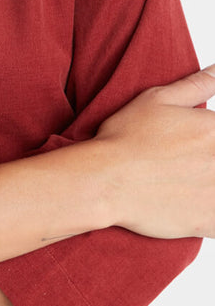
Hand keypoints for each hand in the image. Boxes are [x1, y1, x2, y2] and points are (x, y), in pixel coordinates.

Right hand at [95, 65, 214, 238]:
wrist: (103, 180)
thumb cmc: (124, 139)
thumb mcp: (157, 100)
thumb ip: (197, 84)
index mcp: (214, 129)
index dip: (208, 142)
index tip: (194, 150)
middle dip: (207, 164)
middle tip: (183, 167)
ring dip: (208, 187)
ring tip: (188, 185)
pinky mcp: (209, 221)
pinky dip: (209, 216)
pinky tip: (192, 208)